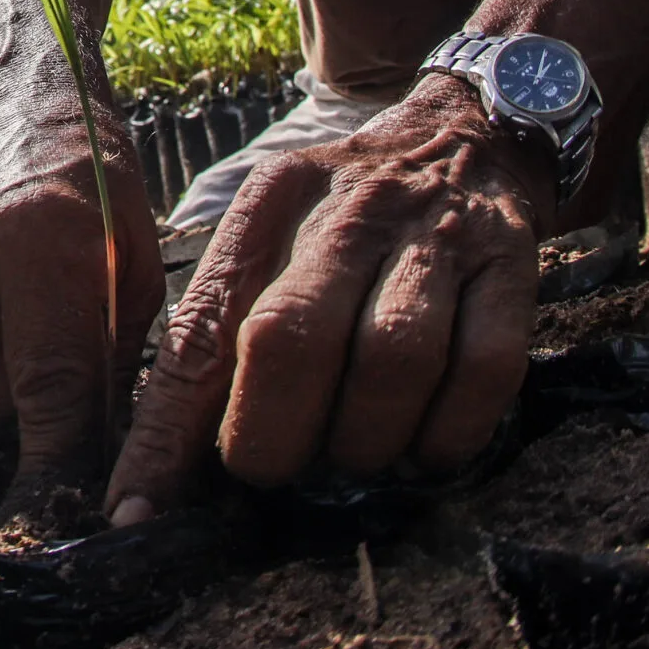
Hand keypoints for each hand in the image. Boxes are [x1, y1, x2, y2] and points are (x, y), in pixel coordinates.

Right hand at [0, 101, 162, 479]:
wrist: (25, 123)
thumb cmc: (96, 210)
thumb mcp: (135, 277)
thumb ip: (115, 371)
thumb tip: (98, 474)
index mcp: (42, 246)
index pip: (47, 387)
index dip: (54, 461)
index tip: (53, 514)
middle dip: (24, 404)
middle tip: (43, 349)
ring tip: (2, 323)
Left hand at [104, 76, 548, 525]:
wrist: (465, 136)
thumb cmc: (343, 218)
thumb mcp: (271, 237)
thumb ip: (222, 326)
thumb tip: (166, 462)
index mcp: (269, 205)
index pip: (202, 328)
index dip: (167, 431)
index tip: (137, 512)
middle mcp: (345, 212)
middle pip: (290, 337)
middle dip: (271, 434)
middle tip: (271, 474)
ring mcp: (434, 236)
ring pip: (392, 357)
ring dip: (365, 439)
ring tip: (353, 459)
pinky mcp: (511, 265)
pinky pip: (484, 369)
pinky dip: (450, 430)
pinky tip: (427, 449)